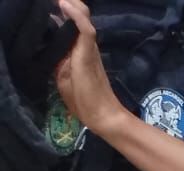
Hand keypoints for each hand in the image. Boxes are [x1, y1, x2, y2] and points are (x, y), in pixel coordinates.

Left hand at [54, 0, 123, 139]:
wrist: (102, 116)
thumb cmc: (84, 102)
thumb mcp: (62, 76)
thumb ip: (58, 58)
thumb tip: (50, 43)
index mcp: (78, 49)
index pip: (72, 22)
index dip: (63, 10)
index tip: (51, 4)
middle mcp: (85, 44)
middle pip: (80, 13)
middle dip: (69, 2)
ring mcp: (88, 46)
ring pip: (82, 15)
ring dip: (71, 3)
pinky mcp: (89, 51)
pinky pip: (84, 27)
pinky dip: (74, 13)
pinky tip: (63, 4)